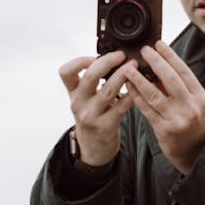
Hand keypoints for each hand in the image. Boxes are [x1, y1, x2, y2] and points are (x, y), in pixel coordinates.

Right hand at [59, 51, 137, 165]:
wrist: (93, 149)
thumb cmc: (92, 118)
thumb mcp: (84, 99)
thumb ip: (91, 81)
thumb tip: (110, 58)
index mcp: (73, 93)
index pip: (66, 72)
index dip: (80, 61)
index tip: (95, 56)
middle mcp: (79, 103)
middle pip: (90, 76)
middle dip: (108, 61)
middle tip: (121, 56)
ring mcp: (91, 115)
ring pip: (108, 90)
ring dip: (123, 75)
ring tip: (134, 66)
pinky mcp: (106, 126)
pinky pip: (121, 106)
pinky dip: (131, 95)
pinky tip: (138, 87)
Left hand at [125, 41, 204, 174]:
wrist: (197, 153)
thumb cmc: (195, 125)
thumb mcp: (196, 104)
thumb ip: (182, 88)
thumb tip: (160, 68)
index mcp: (200, 97)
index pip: (184, 71)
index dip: (170, 56)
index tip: (158, 45)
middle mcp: (190, 107)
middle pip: (170, 79)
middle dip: (155, 62)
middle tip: (144, 51)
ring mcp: (177, 119)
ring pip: (154, 94)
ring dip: (139, 79)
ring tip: (129, 68)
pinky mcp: (163, 130)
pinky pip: (146, 109)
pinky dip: (136, 97)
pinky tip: (129, 87)